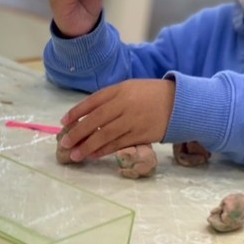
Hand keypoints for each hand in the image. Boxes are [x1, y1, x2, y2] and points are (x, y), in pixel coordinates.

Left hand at [58, 78, 175, 160]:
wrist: (180, 103)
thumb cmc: (151, 94)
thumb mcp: (131, 88)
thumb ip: (111, 99)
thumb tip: (88, 116)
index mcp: (121, 89)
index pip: (93, 101)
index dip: (77, 112)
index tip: (64, 122)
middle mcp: (125, 104)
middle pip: (96, 120)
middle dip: (78, 133)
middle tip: (65, 143)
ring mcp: (133, 120)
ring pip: (105, 135)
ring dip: (88, 146)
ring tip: (75, 155)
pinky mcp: (141, 135)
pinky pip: (118, 144)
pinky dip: (104, 150)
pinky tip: (94, 154)